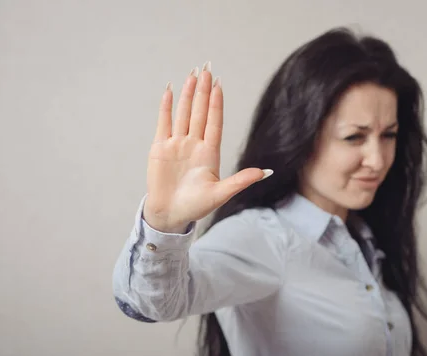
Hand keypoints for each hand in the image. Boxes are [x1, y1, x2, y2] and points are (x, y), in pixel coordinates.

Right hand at [143, 62, 271, 232]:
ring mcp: (177, 144)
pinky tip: (169, 90)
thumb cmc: (196, 207)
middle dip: (204, 91)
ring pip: (183, 113)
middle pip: (200, 112)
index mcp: (210, 153)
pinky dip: (166, 107)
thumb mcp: (221, 193)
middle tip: (207, 68)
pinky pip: (164, 122)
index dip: (217, 103)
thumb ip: (242, 180)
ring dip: (187, 94)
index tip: (220, 85)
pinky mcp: (160, 148)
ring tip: (192, 74)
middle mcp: (194, 144)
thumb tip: (267, 172)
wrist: (170, 215)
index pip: (214, 122)